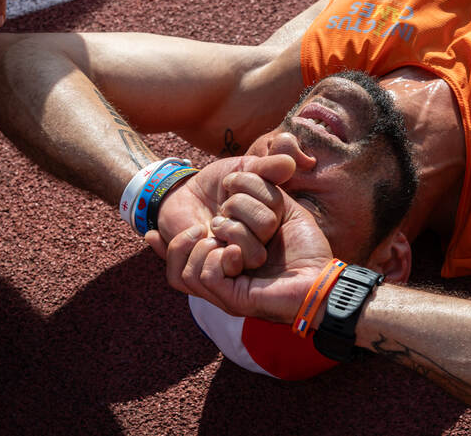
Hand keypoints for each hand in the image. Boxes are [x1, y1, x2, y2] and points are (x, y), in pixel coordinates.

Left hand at [145, 154, 295, 260]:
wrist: (184, 197)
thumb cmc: (216, 183)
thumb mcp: (242, 168)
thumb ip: (266, 167)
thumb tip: (290, 163)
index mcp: (274, 213)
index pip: (274, 202)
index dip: (248, 184)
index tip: (228, 181)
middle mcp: (266, 238)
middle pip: (267, 225)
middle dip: (237, 205)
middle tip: (222, 205)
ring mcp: (244, 258)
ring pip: (254, 254)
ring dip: (226, 228)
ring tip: (213, 223)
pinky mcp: (222, 274)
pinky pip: (226, 269)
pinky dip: (207, 246)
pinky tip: (199, 233)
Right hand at [166, 183, 333, 323]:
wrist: (323, 275)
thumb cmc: (306, 247)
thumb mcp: (278, 209)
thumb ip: (262, 191)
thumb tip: (261, 172)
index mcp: (227, 265)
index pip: (183, 262)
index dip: (163, 248)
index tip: (147, 233)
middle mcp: (222, 281)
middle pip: (176, 271)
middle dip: (173, 244)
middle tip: (195, 226)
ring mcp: (225, 292)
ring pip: (184, 274)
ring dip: (197, 248)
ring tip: (215, 234)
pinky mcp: (234, 299)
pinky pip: (204, 276)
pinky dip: (214, 260)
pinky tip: (232, 252)